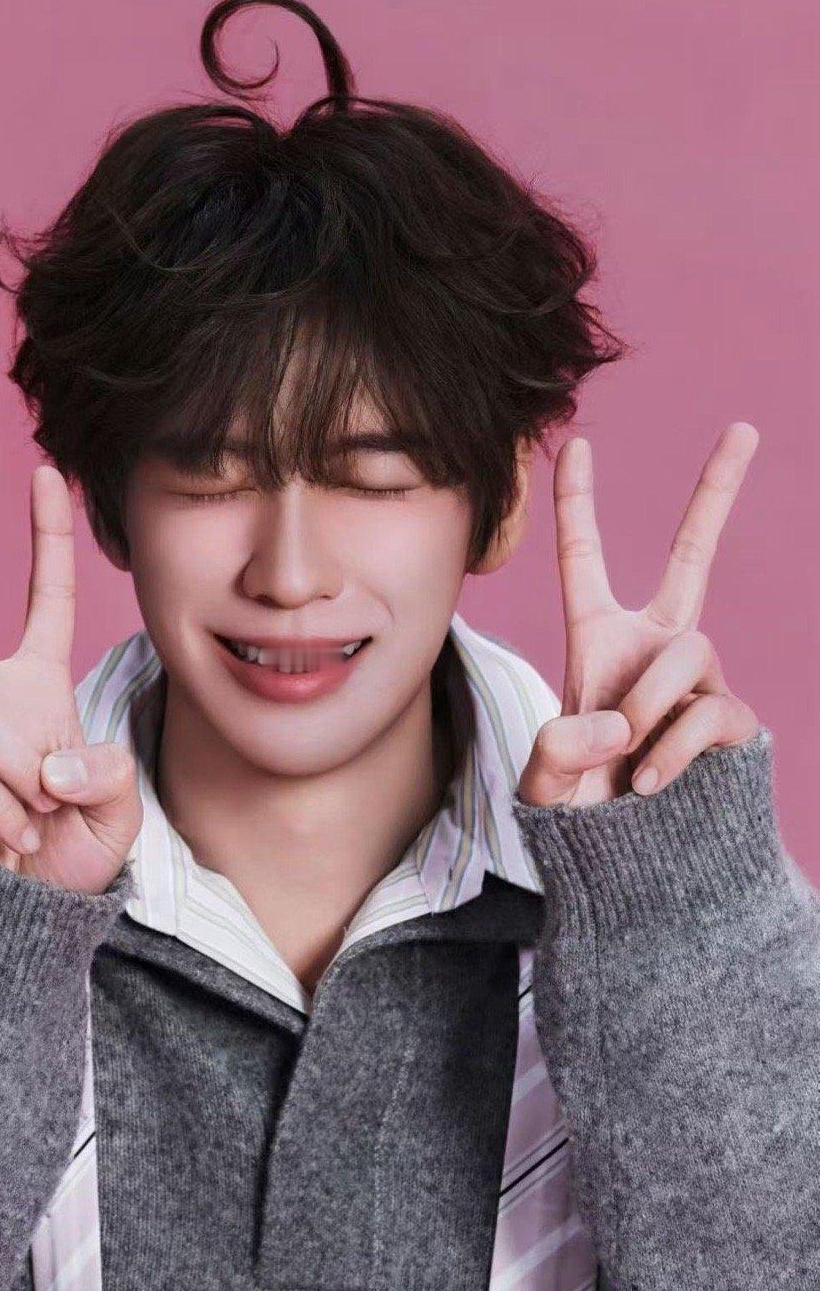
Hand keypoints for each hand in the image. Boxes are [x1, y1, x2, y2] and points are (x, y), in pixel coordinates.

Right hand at [0, 465, 142, 890]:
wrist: (27, 920)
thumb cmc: (71, 854)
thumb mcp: (119, 810)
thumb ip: (107, 772)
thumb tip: (48, 759)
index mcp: (37, 687)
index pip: (45, 601)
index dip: (48, 540)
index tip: (43, 474)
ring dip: (27, 782)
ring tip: (33, 821)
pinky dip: (7, 813)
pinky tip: (7, 841)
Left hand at [517, 423, 760, 808]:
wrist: (630, 863)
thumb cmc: (581, 814)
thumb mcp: (545, 787)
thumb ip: (556, 754)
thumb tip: (617, 721)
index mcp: (597, 641)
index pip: (584, 560)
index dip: (576, 505)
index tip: (577, 444)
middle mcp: (655, 647)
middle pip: (692, 556)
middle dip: (716, 492)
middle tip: (744, 427)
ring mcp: (697, 681)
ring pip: (684, 652)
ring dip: (649, 702)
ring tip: (627, 758)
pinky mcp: (729, 719)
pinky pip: (708, 710)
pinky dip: (675, 747)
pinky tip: (650, 783)